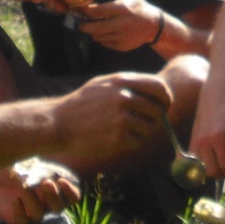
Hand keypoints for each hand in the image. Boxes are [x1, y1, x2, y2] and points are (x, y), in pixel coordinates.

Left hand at [0, 163, 79, 223]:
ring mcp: (33, 212)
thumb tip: (49, 179)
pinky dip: (20, 211)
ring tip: (24, 186)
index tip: (61, 180)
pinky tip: (15, 200)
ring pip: (39, 215)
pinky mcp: (18, 219)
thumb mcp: (36, 165)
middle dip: (53, 196)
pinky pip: (23, 221)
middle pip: (58, 208)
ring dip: (33, 200)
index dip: (70, 191)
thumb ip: (44, 172)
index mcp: (58, 190)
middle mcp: (48, 204)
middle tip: (45, 183)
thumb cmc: (22, 166)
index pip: (73, 197)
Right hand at [50, 72, 169, 167]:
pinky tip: (119, 138)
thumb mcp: (104, 83)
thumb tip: (158, 92)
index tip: (164, 105)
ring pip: (150, 127)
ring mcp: (121, 118)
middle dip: (156, 117)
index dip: (166, 98)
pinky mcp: (117, 138)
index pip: (159, 87)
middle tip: (144, 121)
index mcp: (122, 81)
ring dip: (143, 131)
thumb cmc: (81, 104)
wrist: (58, 124)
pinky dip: (133, 142)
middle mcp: (124, 97)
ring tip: (127, 130)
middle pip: (158, 109)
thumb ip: (130, 84)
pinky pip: (139, 141)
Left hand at [77, 0, 164, 51]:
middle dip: (83, 26)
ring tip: (91, 26)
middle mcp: (121, 23)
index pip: (96, 11)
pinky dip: (101, 39)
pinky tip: (103, 33)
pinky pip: (105, 43)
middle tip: (80, 22)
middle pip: (94, 28)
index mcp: (121, 8)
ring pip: (98, 37)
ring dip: (92, 32)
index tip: (77, 9)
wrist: (153, 25)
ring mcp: (122, 36)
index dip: (84, 11)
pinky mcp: (122, 46)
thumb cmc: (139, 5)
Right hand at [189, 86, 224, 180]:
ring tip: (221, 162)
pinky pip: (193, 162)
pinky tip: (211, 160)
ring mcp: (195, 142)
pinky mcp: (191, 141)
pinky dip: (201, 166)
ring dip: (212, 170)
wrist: (215, 93)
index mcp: (220, 138)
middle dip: (223, 174)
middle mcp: (204, 142)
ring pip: (201, 170)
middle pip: (213, 172)